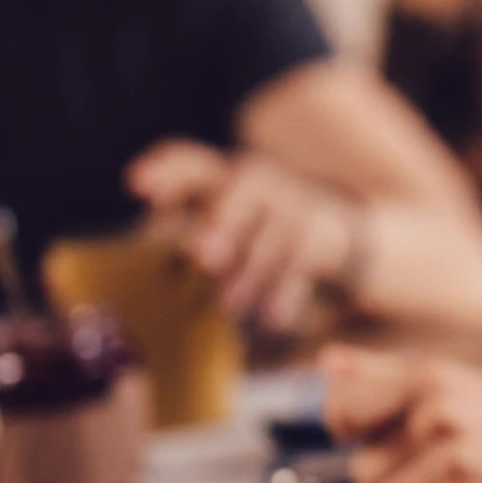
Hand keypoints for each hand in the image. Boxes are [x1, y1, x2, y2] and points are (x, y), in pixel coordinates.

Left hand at [127, 140, 356, 329]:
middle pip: (248, 183)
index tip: (134, 187)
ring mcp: (301, 203)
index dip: (165, 169)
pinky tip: (274, 319)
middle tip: (203, 257)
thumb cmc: (259, 246)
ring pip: (281, 224)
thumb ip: (184, 249)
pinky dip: (290, 288)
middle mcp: (264, 184)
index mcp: (225, 181)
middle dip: (225, 217)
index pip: (193, 163)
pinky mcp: (330, 233)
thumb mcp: (221, 241)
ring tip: (229, 306)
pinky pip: (311, 257)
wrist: (346, 243)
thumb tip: (134, 278)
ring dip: (254, 265)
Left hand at [321, 346, 481, 482]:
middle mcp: (437, 412)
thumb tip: (327, 362)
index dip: (352, 433)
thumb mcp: (453, 382)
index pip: (341, 410)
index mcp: (427, 377)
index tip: (383, 438)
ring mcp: (455, 459)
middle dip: (397, 478)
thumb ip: (385, 373)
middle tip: (449, 466)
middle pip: (362, 472)